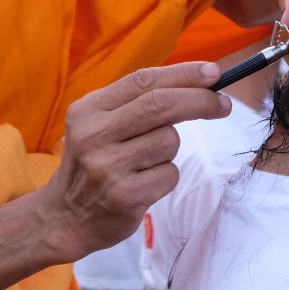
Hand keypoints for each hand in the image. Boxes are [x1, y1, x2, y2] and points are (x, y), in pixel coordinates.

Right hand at [41, 62, 229, 260]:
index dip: (183, 74)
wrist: (66, 216)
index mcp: (88, 109)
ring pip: (169, 141)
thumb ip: (137, 102)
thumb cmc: (95, 161)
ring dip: (170, 149)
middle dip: (199, 100)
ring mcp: (107, 166)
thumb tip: (199, 83)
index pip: (143, 81)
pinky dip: (166, 176)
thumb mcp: (99, 123)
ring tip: (145, 162)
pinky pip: (170, 174)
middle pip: (161, 105)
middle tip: (223, 103)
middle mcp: (93, 134)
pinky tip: (144, 184)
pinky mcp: (124, 196)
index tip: (213, 73)